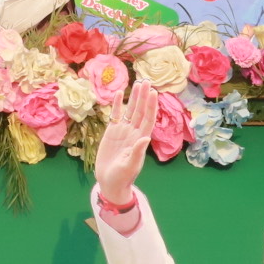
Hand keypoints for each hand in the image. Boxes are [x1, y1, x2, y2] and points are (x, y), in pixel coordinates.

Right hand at [95, 80, 156, 206]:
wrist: (110, 182)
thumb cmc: (122, 177)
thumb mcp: (130, 166)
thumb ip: (138, 152)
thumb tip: (146, 137)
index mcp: (141, 140)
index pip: (148, 119)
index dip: (151, 106)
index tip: (154, 92)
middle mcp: (134, 133)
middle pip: (140, 111)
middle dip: (144, 96)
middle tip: (146, 81)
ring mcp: (123, 132)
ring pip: (130, 111)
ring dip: (134, 97)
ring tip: (138, 83)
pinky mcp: (112, 133)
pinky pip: (116, 115)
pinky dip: (118, 105)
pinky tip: (120, 94)